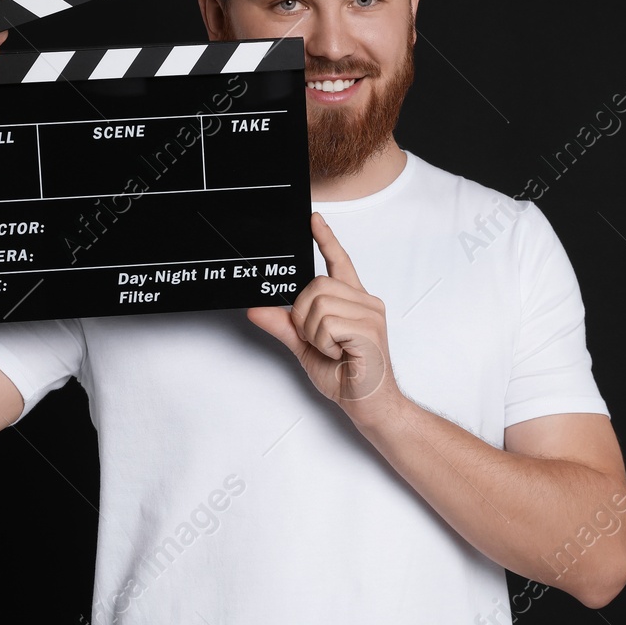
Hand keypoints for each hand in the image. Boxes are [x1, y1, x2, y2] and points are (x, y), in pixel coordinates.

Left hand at [247, 213, 400, 423]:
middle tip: (317, 340)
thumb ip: (284, 325)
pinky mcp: (369, 329)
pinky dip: (324, 343)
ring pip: (319, 303)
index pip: (339, 262)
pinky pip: (328, 323)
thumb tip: (255, 308)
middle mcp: (365, 302)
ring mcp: (370, 314)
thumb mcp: (306, 348)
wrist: (369, 405)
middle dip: (303, 314)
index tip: (313, 219)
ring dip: (314, 332)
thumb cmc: (346, 376)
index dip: (325, 239)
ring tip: (332, 349)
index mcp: (353, 302)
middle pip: (317, 284)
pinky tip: (341, 354)